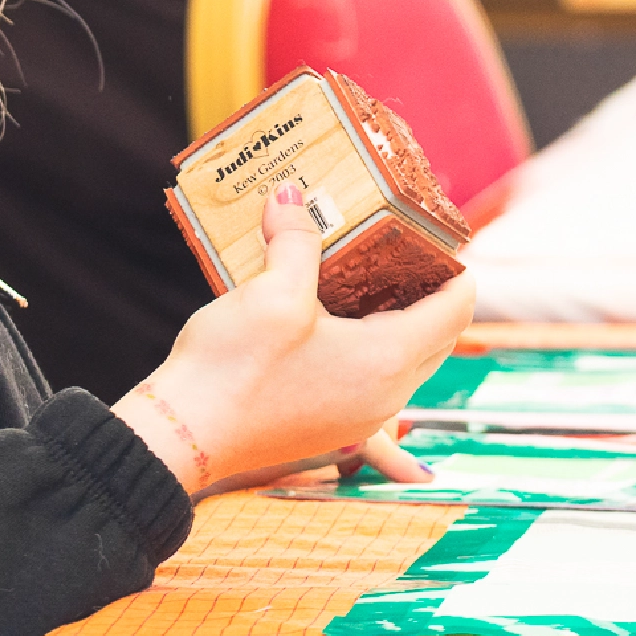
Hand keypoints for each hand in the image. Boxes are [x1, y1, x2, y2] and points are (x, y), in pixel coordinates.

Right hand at [114, 182, 475, 494]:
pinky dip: (371, 349)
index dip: (455, 270)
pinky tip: (335, 325)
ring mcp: (360, 419)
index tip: (438, 240)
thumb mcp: (271, 292)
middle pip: (438, 337)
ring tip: (366, 280)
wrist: (180, 440)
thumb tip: (291, 196)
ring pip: (407, 362)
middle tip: (402, 252)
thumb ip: (295, 241)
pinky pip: (375, 382)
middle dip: (429, 293)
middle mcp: (387, 396)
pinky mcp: (332, 428)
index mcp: (388, 360)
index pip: (455, 309)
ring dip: (398, 322)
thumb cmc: (232, 368)